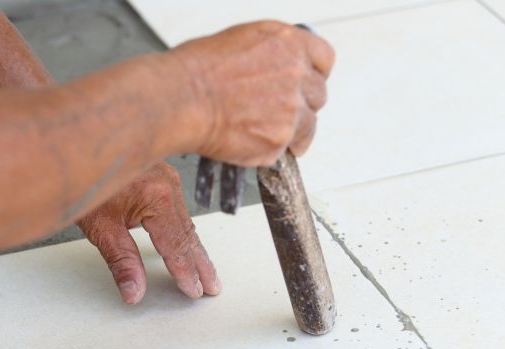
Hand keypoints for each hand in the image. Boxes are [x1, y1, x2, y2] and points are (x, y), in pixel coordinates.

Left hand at [78, 162, 220, 303]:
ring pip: (186, 221)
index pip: (176, 245)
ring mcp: (166, 177)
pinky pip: (178, 209)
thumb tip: (134, 291)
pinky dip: (184, 230)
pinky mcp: (159, 176)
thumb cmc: (83, 177)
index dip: (185, 271)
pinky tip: (187, 242)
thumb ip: (121, 261)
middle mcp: (168, 184)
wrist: (75, 145)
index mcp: (158, 197)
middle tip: (212, 287)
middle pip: (188, 233)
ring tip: (205, 270)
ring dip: (195, 248)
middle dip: (200, 263)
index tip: (193, 291)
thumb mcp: (100, 226)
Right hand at [172, 21, 334, 166]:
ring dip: (291, 131)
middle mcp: (296, 74)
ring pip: (307, 126)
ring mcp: (291, 109)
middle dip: (301, 104)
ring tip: (262, 131)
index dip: (313, 74)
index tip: (305, 84)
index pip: (324, 59)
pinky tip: (249, 141)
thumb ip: (270, 55)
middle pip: (317, 95)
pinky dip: (270, 150)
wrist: (181, 99)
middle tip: (275, 111)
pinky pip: (285, 150)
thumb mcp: (241, 41)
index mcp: (288, 43)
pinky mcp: (279, 140)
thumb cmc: (197, 71)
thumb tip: (275, 71)